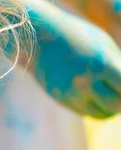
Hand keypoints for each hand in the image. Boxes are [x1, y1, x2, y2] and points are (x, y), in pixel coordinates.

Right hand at [27, 3, 120, 118]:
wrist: (37, 37)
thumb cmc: (76, 36)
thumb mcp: (102, 45)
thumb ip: (119, 66)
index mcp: (100, 64)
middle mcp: (85, 81)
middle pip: (116, 105)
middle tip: (118, 92)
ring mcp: (71, 92)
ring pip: (102, 113)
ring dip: (110, 108)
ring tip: (111, 96)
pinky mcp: (61, 99)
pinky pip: (86, 112)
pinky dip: (95, 106)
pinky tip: (95, 94)